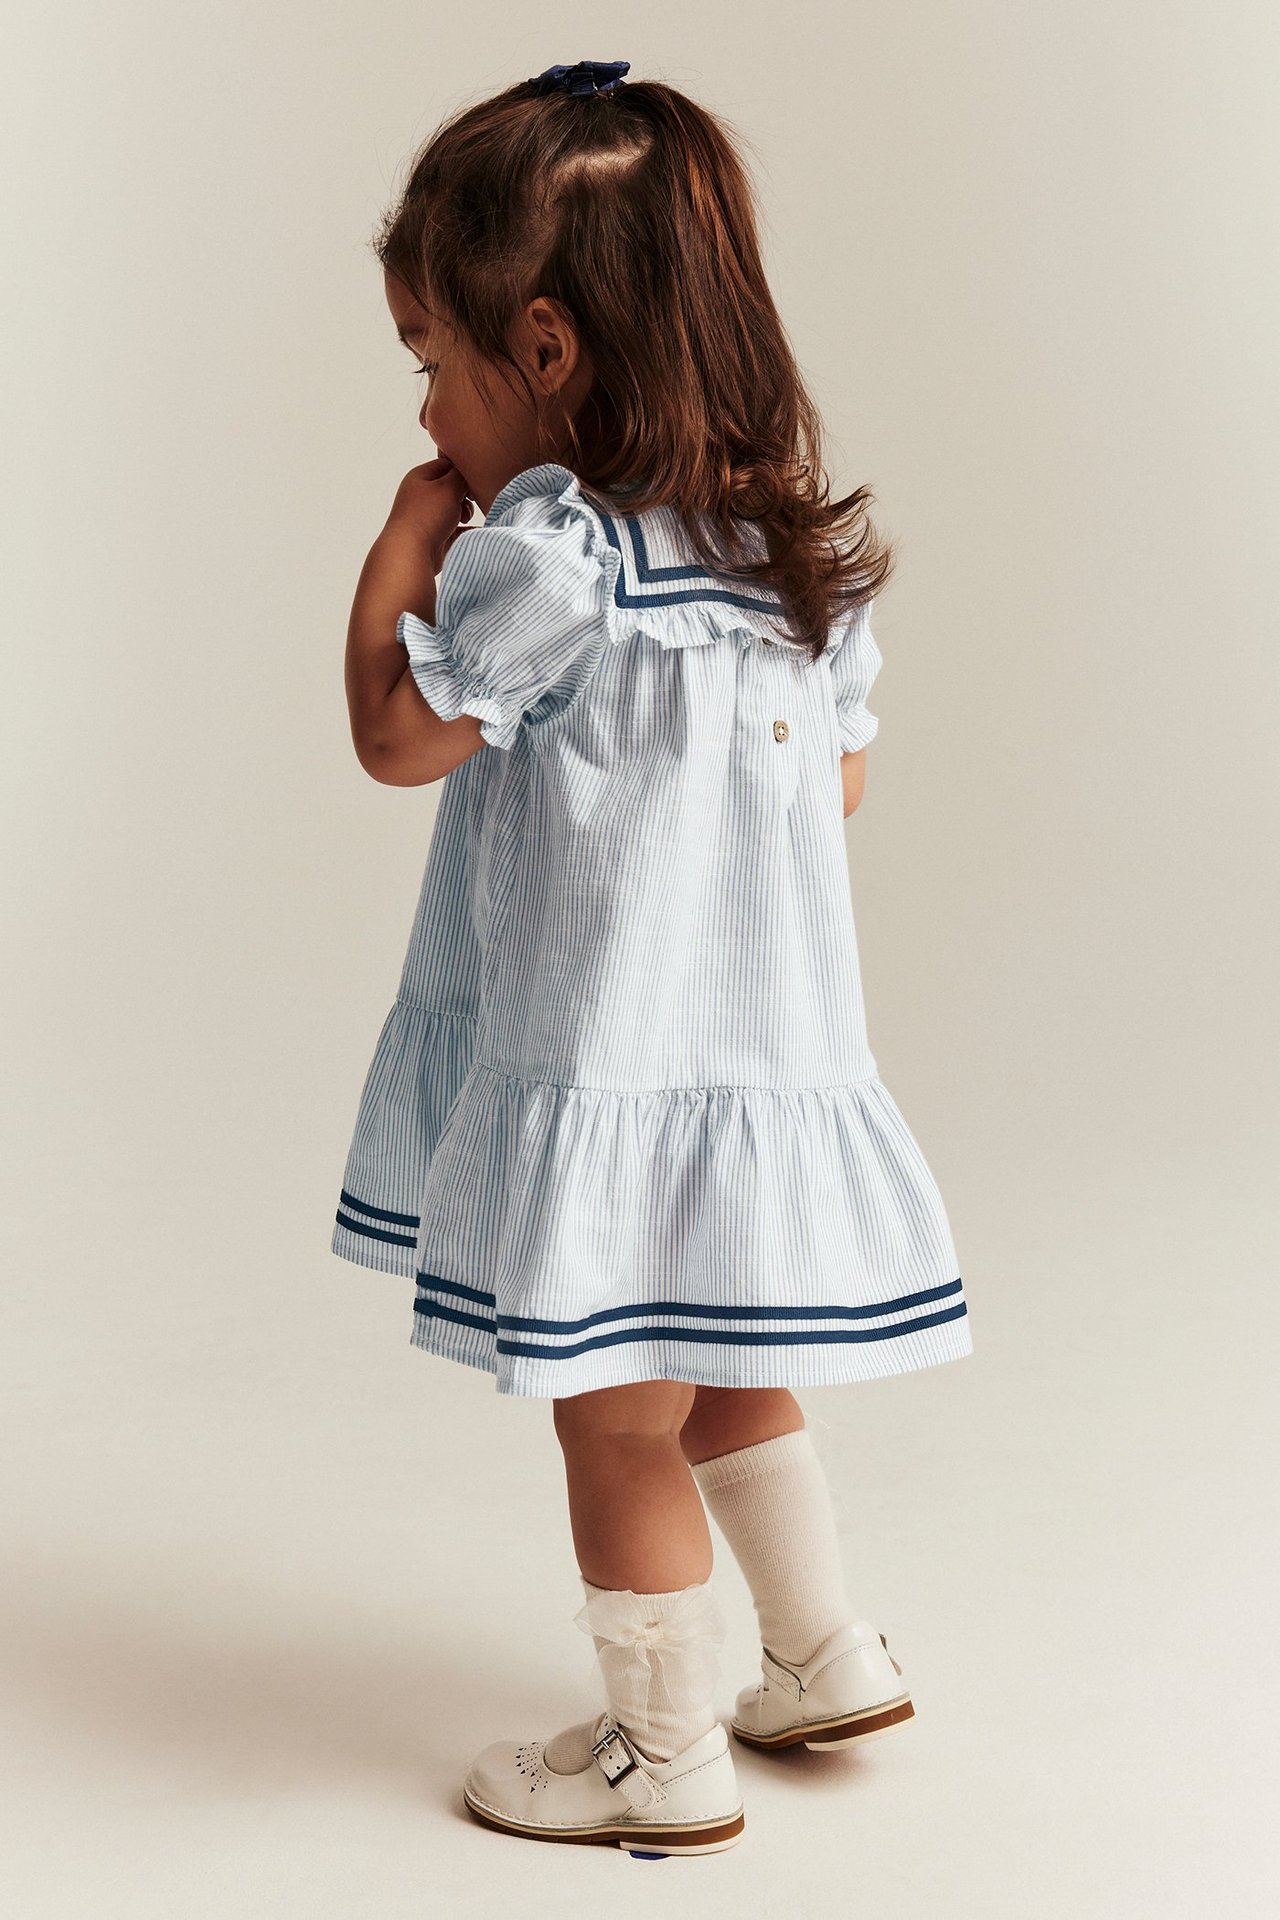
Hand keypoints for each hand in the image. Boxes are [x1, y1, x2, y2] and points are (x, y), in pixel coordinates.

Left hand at [382, 457, 475, 573]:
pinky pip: (456, 530)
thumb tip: (466, 479)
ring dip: (465, 513)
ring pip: (454, 509)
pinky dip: (466, 530)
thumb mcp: (448, 487)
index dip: (462, 472)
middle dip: (465, 495)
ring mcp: (427, 517)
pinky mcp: (435, 537)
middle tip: (467, 502)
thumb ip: (461, 477)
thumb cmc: (426, 515)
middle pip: (451, 488)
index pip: (446, 465)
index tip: (472, 483)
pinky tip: (474, 532)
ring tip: (464, 518)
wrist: (411, 553)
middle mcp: (421, 496)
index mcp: (420, 477)